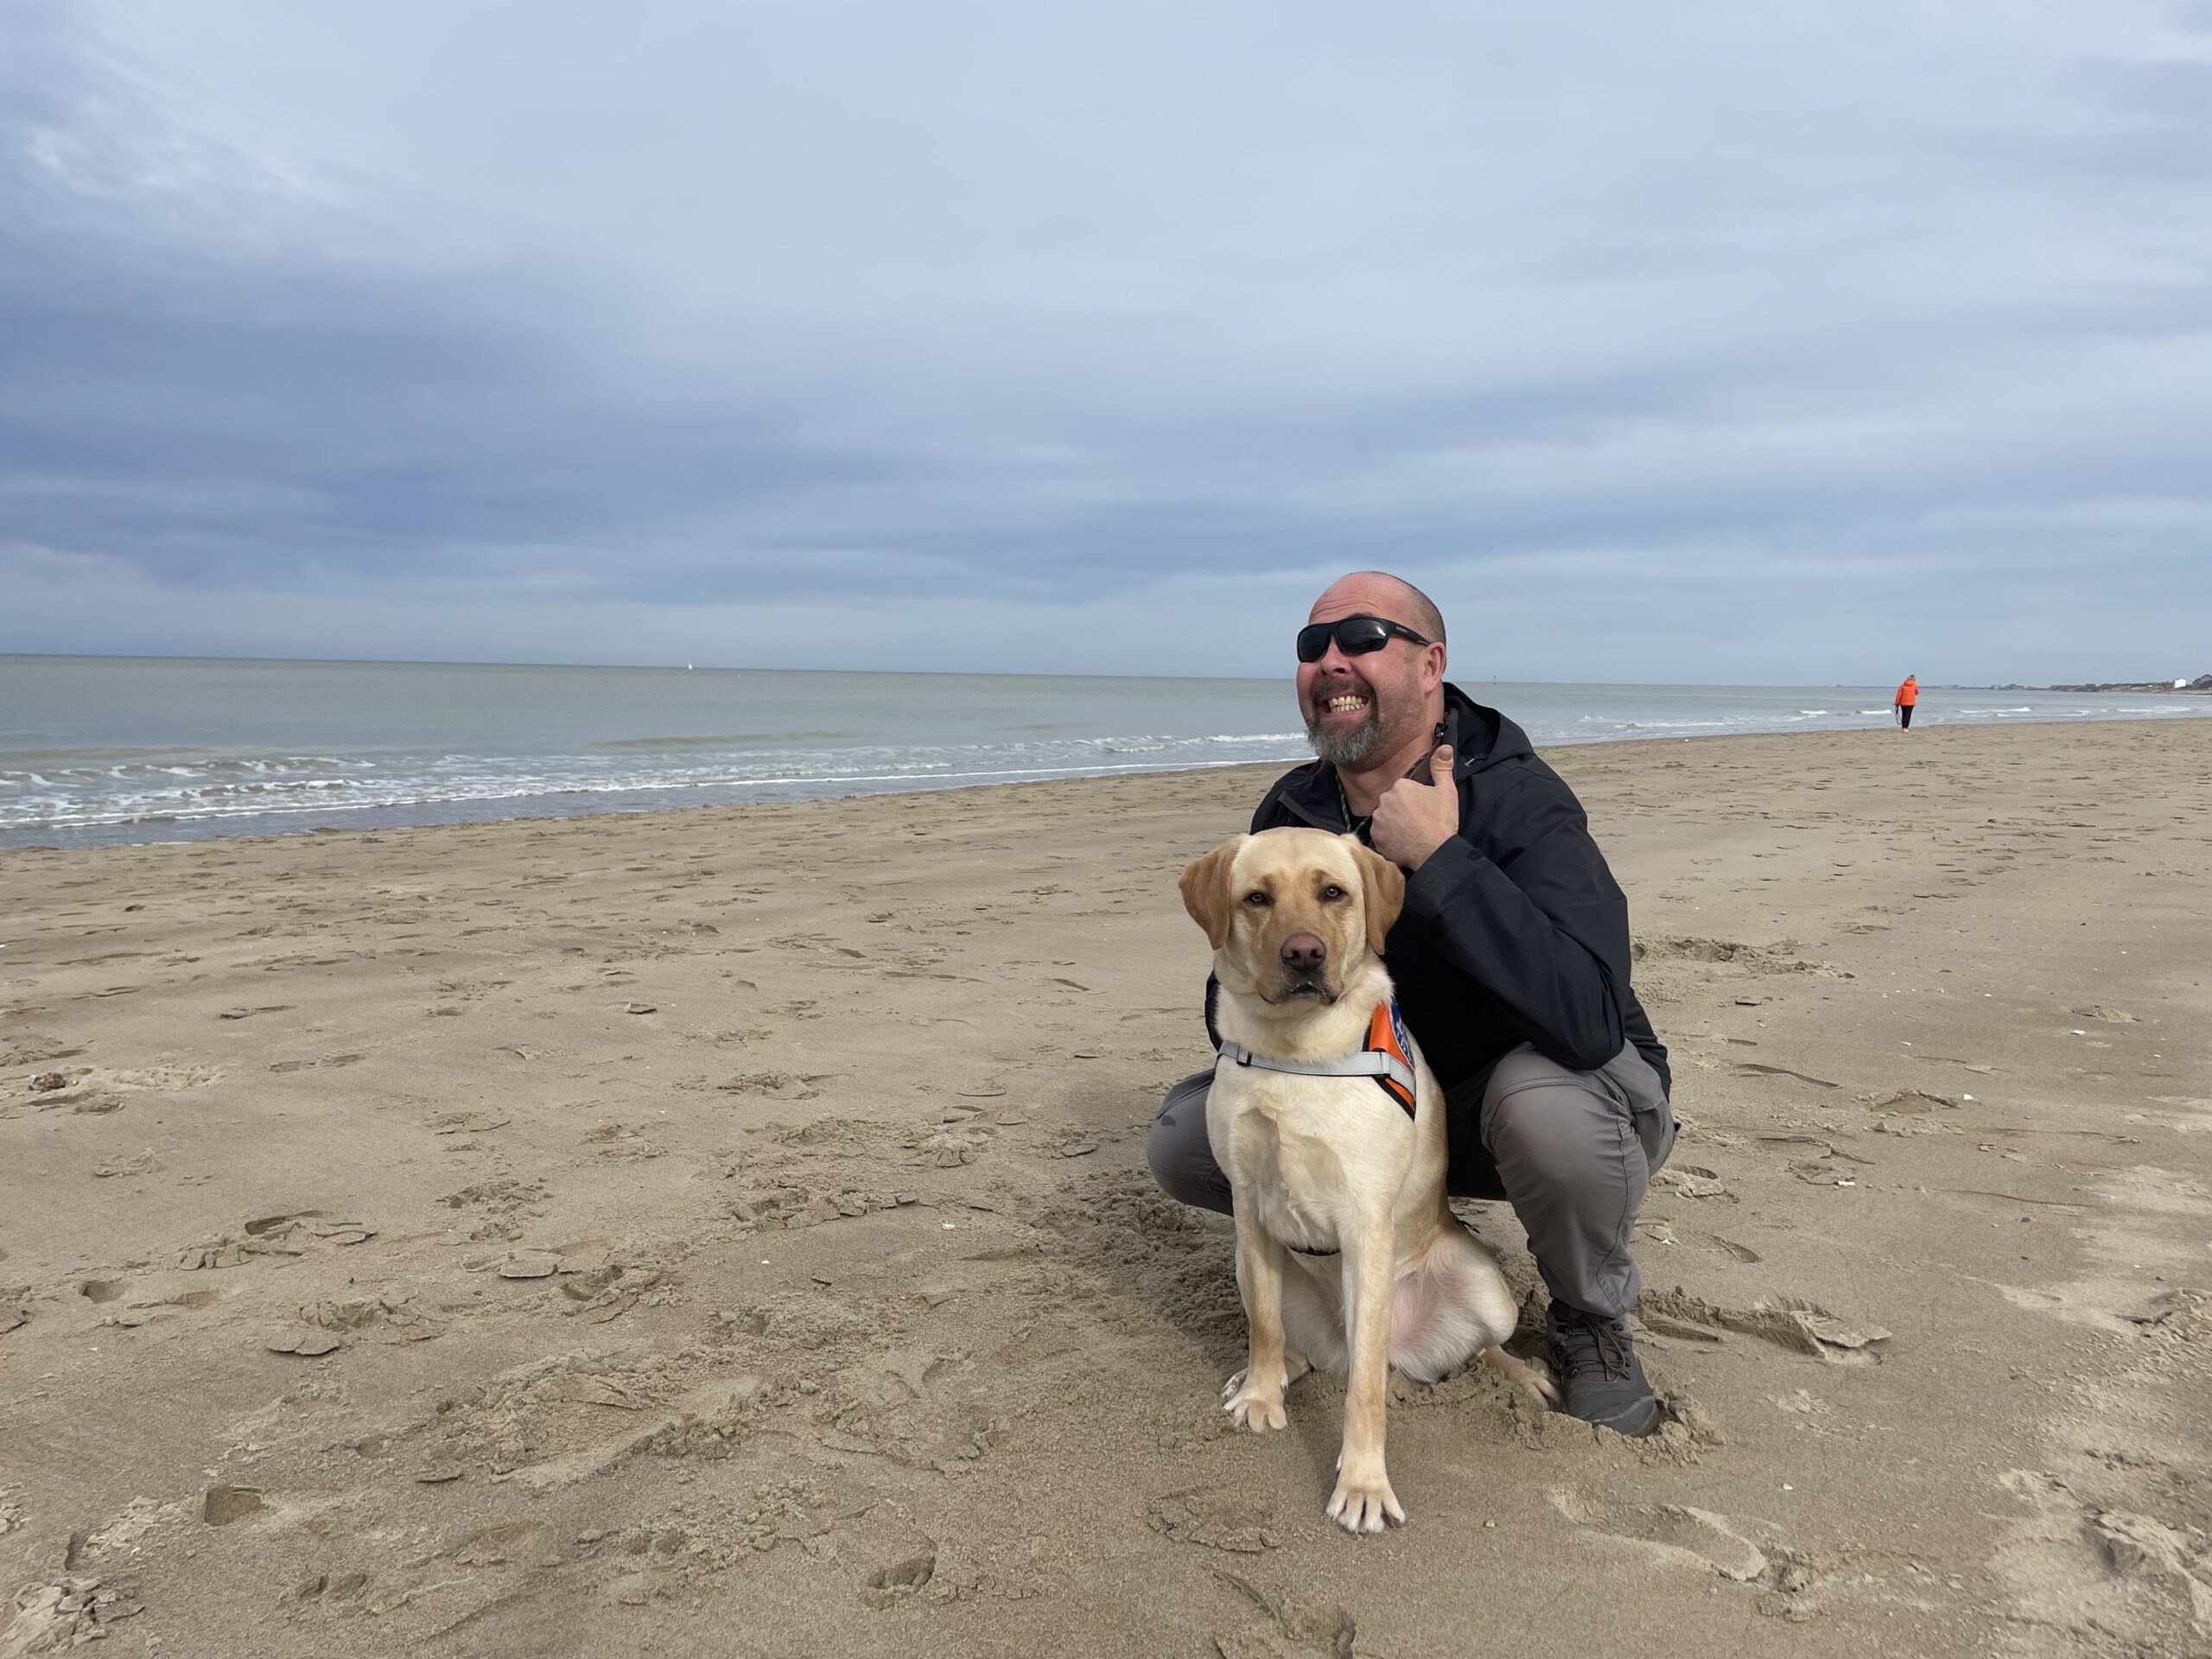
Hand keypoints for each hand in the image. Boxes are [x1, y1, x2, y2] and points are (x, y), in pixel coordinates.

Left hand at [1368, 744, 1457, 870]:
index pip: (1403, 790)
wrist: (1435, 851)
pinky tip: (1403, 842)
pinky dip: (1389, 839)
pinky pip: (1381, 836)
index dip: (1414, 800)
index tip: (1423, 810)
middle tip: (1418, 822)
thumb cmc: (1441, 820)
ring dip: (1394, 825)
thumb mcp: (1447, 791)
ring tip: (1410, 833)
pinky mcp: (1376, 839)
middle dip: (1402, 811)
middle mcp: (1384, 800)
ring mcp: (1378, 820)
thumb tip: (1444, 747)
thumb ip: (1442, 767)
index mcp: (1400, 786)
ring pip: (1385, 819)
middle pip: (1392, 804)